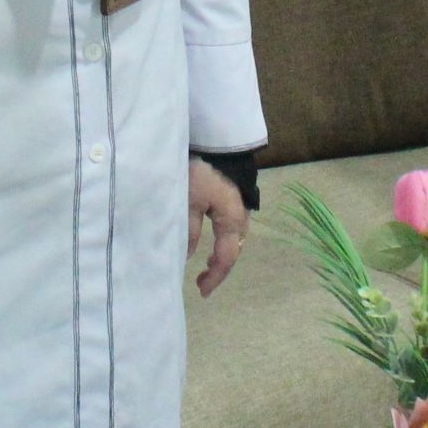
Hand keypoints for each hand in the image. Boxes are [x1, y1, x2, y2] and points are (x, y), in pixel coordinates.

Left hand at [187, 158, 250, 297]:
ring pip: (233, 237)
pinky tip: (207, 238)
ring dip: (220, 252)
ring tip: (204, 265)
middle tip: (201, 282)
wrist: (214, 136)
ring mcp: (239, 203)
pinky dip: (220, 238)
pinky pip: (229, 225)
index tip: (201, 292)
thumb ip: (188, 229)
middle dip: (219, 267)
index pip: (227, 256)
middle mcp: (241, 214)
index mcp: (232, 218)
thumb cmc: (200, 168)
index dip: (215, 277)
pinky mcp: (232, 195)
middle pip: (234, 248)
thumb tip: (187, 256)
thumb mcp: (188, 200)